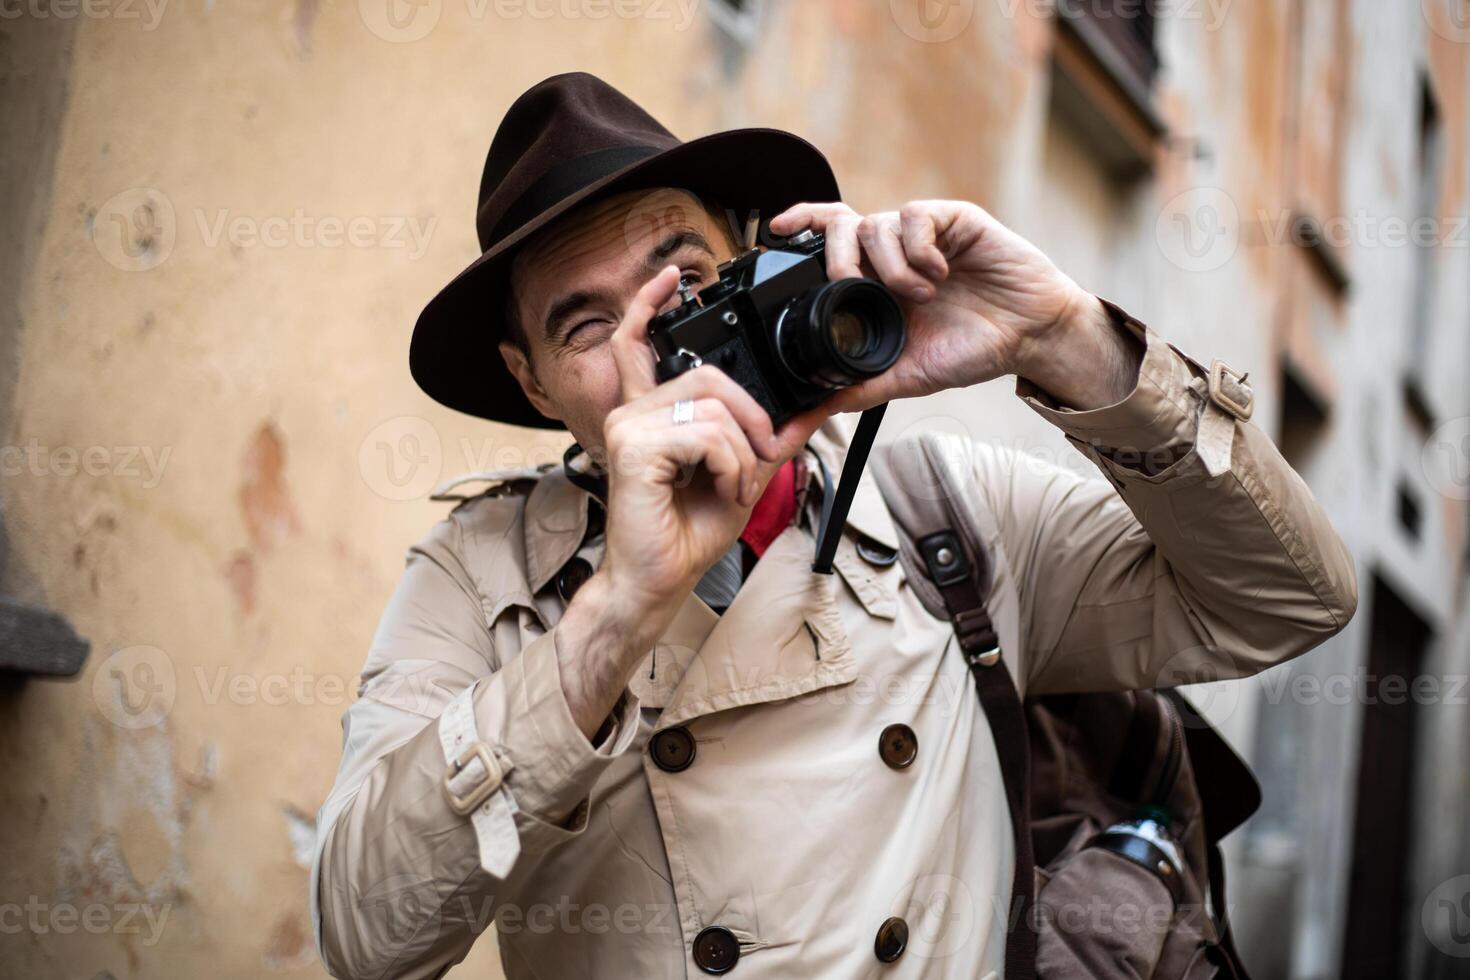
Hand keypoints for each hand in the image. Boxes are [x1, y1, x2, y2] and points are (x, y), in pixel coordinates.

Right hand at [598, 265, 828, 610]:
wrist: (659, 579)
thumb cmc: (686, 534)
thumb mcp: (742, 474)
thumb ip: (770, 437)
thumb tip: (815, 407)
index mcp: (650, 413)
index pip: (637, 342)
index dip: (652, 303)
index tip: (675, 277)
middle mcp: (633, 411)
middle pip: (708, 375)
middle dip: (751, 415)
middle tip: (760, 456)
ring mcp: (629, 426)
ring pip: (713, 406)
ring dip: (742, 450)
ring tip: (736, 485)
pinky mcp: (634, 447)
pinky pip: (706, 434)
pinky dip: (730, 465)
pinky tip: (724, 489)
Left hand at [768, 200, 1139, 410]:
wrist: (1030, 337)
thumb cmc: (970, 350)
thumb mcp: (903, 376)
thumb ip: (855, 389)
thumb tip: (807, 416)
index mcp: (874, 282)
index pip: (826, 241)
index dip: (801, 226)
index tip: (775, 231)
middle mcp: (893, 252)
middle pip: (841, 224)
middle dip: (837, 255)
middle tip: (852, 286)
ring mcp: (922, 233)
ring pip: (876, 224)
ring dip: (889, 265)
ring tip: (921, 296)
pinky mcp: (953, 219)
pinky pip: (915, 217)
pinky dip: (919, 249)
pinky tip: (939, 275)